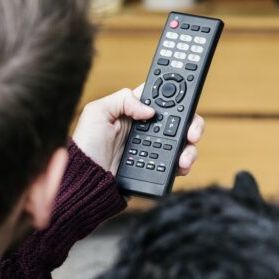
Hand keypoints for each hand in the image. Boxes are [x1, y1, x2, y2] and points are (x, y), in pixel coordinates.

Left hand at [71, 85, 204, 176]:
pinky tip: (179, 166)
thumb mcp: (96, 112)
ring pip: (185, 143)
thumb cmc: (86, 146)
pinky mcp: (157, 168)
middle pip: (182, 120)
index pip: (163, 98)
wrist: (86, 181)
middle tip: (192, 133)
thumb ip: (123, 99)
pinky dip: (184, 164)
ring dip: (190, 147)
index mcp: (136, 112)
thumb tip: (149, 110)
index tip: (187, 99)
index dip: (178, 96)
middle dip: (193, 124)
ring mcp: (154, 149)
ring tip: (184, 157)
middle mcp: (148, 129)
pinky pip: (178, 164)